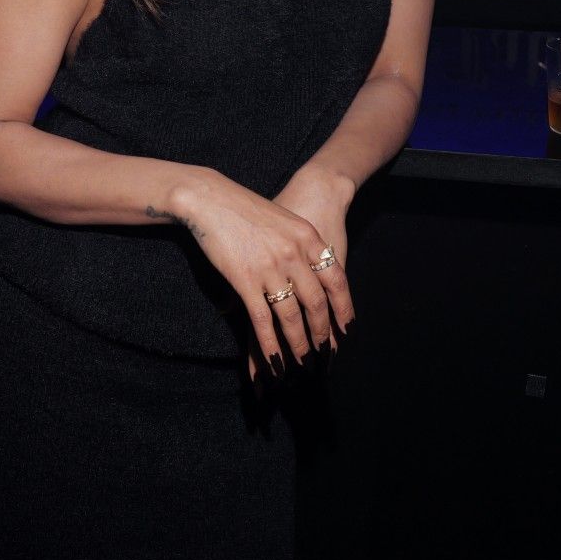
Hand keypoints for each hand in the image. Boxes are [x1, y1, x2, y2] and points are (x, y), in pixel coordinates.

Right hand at [173, 169, 350, 381]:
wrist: (213, 198)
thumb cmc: (248, 208)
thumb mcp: (285, 219)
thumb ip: (302, 245)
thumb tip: (313, 272)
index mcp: (307, 238)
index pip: (336, 279)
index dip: (344, 307)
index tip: (347, 329)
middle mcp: (293, 253)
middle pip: (315, 303)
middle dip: (321, 332)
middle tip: (323, 352)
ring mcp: (269, 268)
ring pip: (290, 316)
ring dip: (298, 344)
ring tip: (302, 361)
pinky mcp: (244, 279)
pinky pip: (262, 319)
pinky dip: (270, 344)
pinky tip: (275, 359)